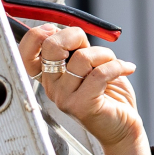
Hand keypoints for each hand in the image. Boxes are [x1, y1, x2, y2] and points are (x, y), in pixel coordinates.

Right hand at [17, 24, 150, 154]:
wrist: (123, 126)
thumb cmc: (108, 93)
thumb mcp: (88, 64)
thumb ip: (74, 49)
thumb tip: (69, 28)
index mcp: (48, 77)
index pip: (26, 53)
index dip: (37, 35)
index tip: (54, 29)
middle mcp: (51, 88)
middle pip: (52, 47)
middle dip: (75, 35)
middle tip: (88, 44)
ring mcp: (64, 99)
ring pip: (82, 58)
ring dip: (104, 54)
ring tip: (113, 63)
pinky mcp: (82, 106)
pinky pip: (100, 73)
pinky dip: (118, 65)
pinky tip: (127, 68)